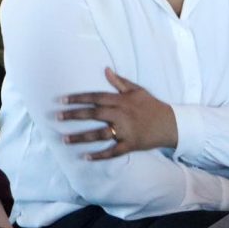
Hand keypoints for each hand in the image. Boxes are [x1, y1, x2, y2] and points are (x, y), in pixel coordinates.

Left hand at [58, 68, 177, 160]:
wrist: (170, 123)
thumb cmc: (152, 105)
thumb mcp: (138, 90)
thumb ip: (120, 82)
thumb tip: (106, 70)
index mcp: (123, 101)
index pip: (97, 97)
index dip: (79, 98)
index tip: (62, 100)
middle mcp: (122, 115)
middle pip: (95, 114)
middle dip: (75, 115)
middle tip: (57, 117)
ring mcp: (125, 131)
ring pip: (99, 134)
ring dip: (81, 138)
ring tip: (64, 139)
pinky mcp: (129, 144)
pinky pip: (112, 152)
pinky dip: (99, 156)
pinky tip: (85, 157)